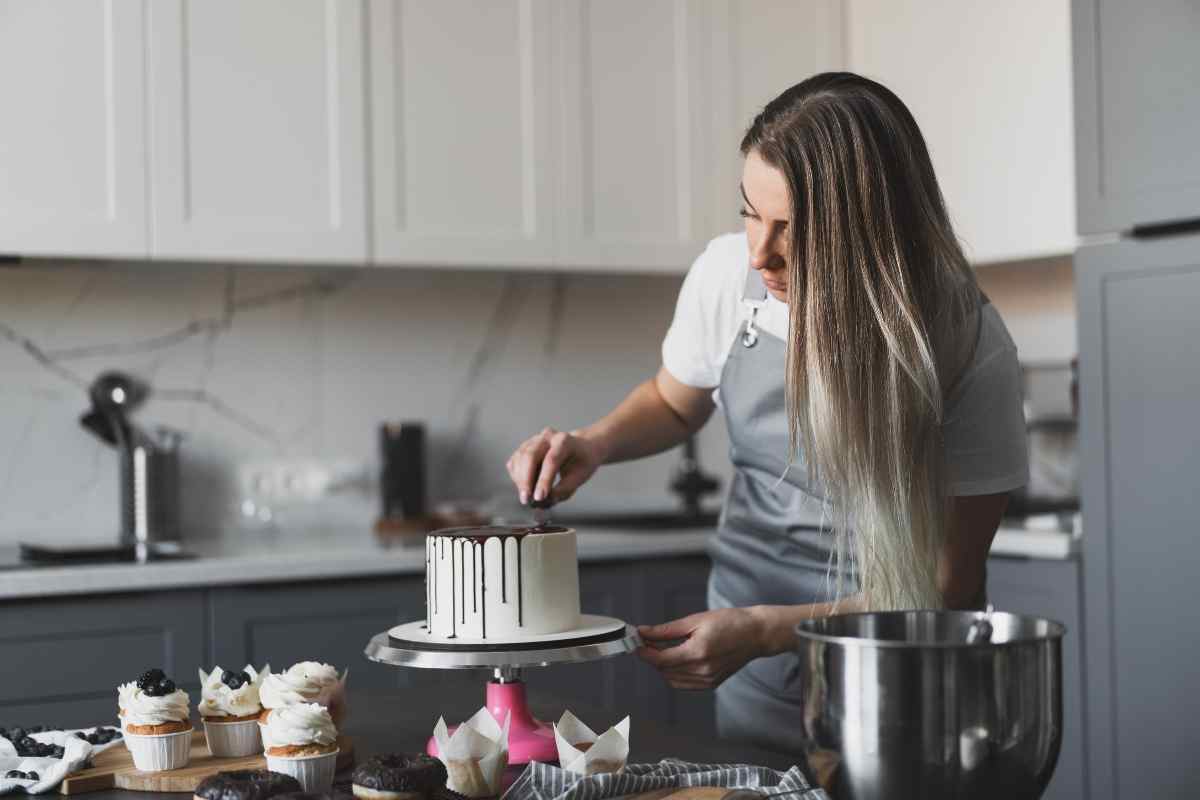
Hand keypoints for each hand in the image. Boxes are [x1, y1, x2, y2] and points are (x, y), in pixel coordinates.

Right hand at [506, 427, 605, 504]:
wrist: (581, 447)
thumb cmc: (582, 462)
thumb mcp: (580, 476)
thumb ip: (563, 490)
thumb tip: (544, 502)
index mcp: (565, 441)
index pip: (551, 460)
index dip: (544, 480)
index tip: (539, 498)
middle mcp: (547, 436)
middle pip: (530, 455)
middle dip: (526, 480)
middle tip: (525, 500)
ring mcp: (534, 440)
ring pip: (520, 458)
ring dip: (520, 480)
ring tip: (528, 497)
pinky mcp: (524, 448)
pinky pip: (514, 462)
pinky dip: (517, 477)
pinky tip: (526, 487)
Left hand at [636, 608, 765, 689]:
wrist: (756, 634)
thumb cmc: (731, 622)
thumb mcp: (696, 620)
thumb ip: (667, 630)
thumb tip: (646, 632)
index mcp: (698, 652)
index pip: (660, 660)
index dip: (644, 652)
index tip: (637, 643)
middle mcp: (702, 670)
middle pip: (664, 670)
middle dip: (652, 656)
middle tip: (648, 641)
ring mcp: (707, 680)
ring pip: (672, 679)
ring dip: (663, 666)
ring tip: (663, 648)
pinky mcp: (711, 684)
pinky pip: (684, 683)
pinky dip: (675, 673)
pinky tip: (677, 658)